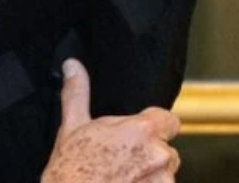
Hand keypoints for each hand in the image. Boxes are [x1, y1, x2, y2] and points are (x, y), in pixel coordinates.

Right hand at [40, 59, 180, 182]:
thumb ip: (77, 93)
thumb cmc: (70, 170)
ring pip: (163, 174)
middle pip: (165, 149)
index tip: (135, 135)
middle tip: (119, 160)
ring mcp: (162, 181)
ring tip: (119, 178)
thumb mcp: (71, 127)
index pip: (168, 120)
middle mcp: (159, 155)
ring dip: (148, 176)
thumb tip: (72, 66)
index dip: (153, 125)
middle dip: (147, 154)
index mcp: (141, 130)